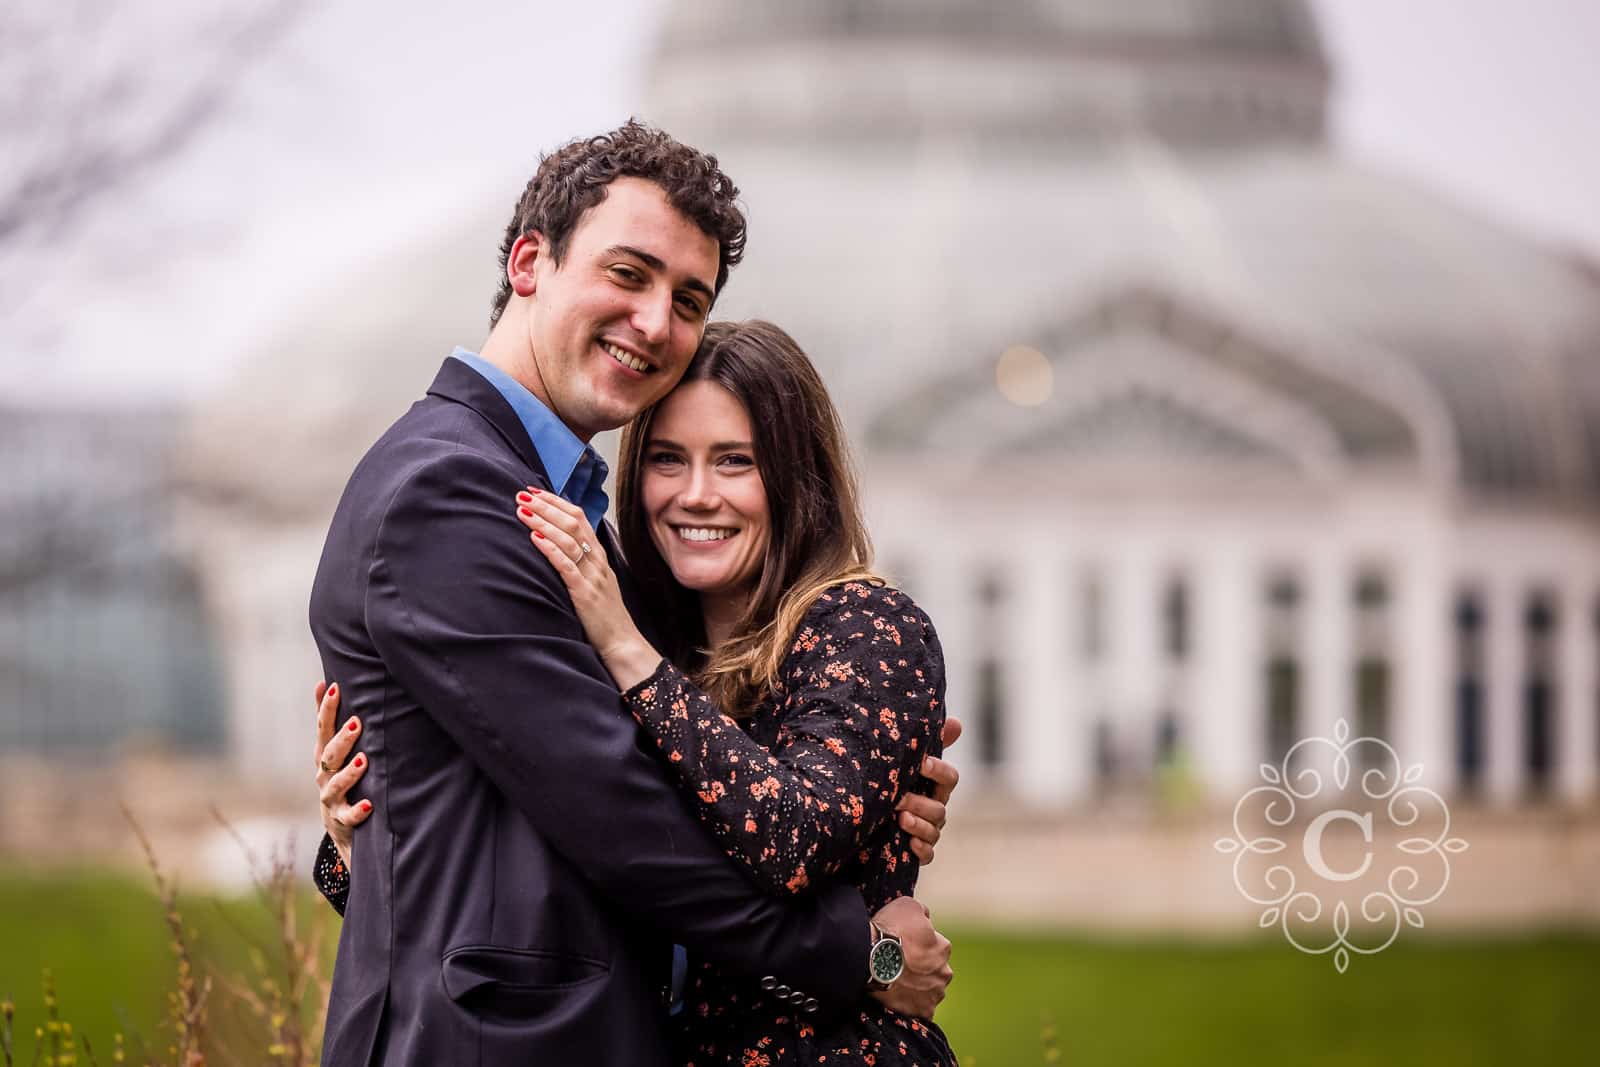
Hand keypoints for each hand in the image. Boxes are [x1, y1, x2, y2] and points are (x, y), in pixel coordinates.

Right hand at [314, 680, 371, 868]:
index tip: (334, 687)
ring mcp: (331, 798)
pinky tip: (369, 804)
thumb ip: (329, 721)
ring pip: (337, 784)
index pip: (322, 729)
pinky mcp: (342, 820)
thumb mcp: (333, 751)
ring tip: (364, 760)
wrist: (340, 827)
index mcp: (323, 756)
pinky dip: (358, 810)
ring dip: (350, 772)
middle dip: (343, 738)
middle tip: (357, 722)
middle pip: (330, 755)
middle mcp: (324, 775)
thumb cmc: (339, 779)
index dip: (325, 709)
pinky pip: (349, 816)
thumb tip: (324, 681)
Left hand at [514, 488, 661, 689]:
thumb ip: (582, 563)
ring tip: (523, 511)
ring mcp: (592, 576)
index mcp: (599, 556)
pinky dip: (550, 549)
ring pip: (568, 540)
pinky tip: (535, 538)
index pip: (579, 518)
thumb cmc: (605, 615)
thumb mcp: (596, 582)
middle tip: (523, 494)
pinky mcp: (584, 593)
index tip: (536, 491)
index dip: (556, 502)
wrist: (622, 642)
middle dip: (545, 506)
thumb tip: (560, 546)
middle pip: (572, 523)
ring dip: (543, 522)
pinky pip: (566, 566)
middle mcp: (597, 561)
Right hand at [868, 896, 951, 1018]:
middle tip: (900, 964)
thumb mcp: (907, 905)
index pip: (935, 945)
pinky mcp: (923, 1011)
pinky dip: (911, 1003)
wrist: (871, 959)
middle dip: (922, 967)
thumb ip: (922, 912)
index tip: (904, 945)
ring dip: (918, 986)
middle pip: (934, 969)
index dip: (919, 945)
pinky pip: (920, 1008)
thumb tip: (925, 918)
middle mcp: (944, 972)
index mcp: (943, 947)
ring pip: (929, 990)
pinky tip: (898, 996)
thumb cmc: (890, 930)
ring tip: (896, 981)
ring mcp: (934, 994)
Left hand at [897, 715, 961, 863]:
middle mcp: (934, 808)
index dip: (939, 771)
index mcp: (933, 786)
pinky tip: (910, 843)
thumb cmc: (885, 781)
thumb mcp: (899, 762)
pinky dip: (921, 849)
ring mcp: (927, 831)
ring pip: (935, 830)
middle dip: (921, 802)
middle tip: (899, 798)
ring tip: (901, 818)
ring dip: (919, 824)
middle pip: (940, 807)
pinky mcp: (916, 852)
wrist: (857, 820)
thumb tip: (958, 723)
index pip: (950, 778)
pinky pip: (928, 854)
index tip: (922, 763)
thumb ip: (925, 743)